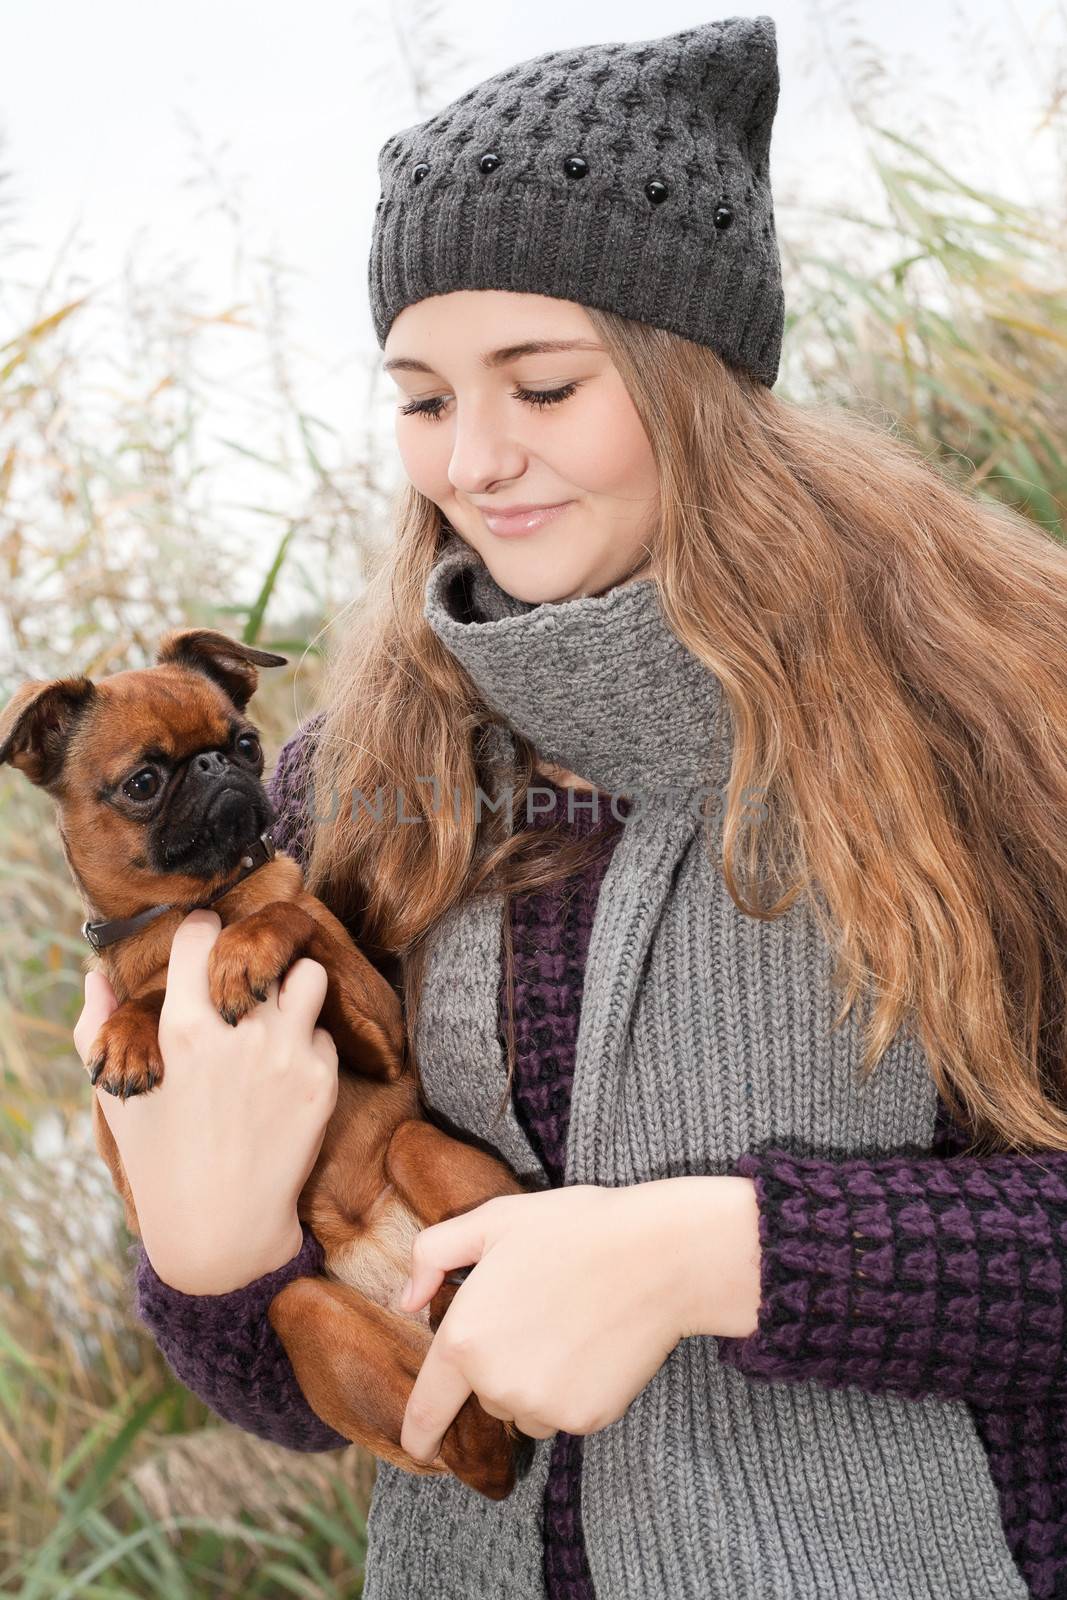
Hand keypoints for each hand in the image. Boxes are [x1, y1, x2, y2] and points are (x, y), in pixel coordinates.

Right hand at [73, 909, 338, 1293]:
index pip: (201, 935)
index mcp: (184, 1029)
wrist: (222, 1226)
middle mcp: (240, 1033)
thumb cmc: (159, 1160)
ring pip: (309, 976)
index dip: (201, 932)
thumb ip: (98, 1028)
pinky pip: (323, 1032)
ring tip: (275, 1012)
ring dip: (292, 988)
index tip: (204, 942)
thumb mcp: (116, 1095)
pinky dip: (307, 1042)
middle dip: (249, 958)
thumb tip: (95, 975)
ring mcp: (287, 1054)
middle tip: (244, 977)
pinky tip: (286, 1068)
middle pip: (259, 948)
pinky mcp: (322, 1080)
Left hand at [398, 1175, 760, 1463]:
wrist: (656, 1256)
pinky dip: (574, 1390)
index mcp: (465, 1340)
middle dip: (500, 1365)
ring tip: (569, 1326)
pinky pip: (565, 1415)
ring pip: (525, 1410)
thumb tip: (409, 1298)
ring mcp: (544, 1408)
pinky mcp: (586, 1419)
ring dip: (535, 1383)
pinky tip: (595, 1345)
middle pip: (486, 1395)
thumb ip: (434, 1254)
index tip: (420, 1447)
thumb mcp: (493, 1220)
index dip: (419, 1433)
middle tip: (536, 1312)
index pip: (427, 1409)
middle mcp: (496, 1386)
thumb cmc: (573, 1229)